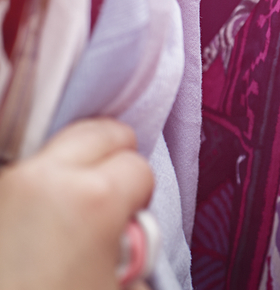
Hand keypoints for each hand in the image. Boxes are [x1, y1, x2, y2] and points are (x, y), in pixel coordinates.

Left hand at [0, 118, 154, 289]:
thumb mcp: (117, 286)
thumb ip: (135, 253)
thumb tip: (127, 237)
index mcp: (94, 199)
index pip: (137, 166)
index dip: (139, 198)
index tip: (129, 222)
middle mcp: (43, 178)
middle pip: (99, 132)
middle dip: (111, 160)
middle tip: (105, 201)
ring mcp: (3, 182)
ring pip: (52, 146)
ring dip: (66, 169)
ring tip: (61, 213)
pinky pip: (15, 173)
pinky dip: (28, 188)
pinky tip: (27, 224)